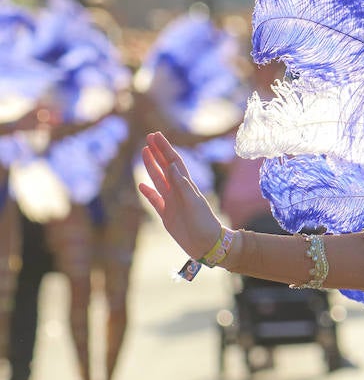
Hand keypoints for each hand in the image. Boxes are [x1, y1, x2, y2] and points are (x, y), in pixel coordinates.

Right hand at [138, 131, 223, 260]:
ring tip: (144, 153)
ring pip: (158, 180)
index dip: (165, 148)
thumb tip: (171, 165)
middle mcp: (178, 191)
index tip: (155, 135)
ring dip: (151, 166)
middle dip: (157, 152)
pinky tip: (140, 185)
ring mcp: (171, 202)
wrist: (207, 245)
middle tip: (148, 137)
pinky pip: (155, 200)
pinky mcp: (166, 215)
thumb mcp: (193, 203)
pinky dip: (147, 192)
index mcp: (186, 186)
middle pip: (165, 167)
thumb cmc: (203, 224)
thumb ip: (182, 185)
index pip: (173, 162)